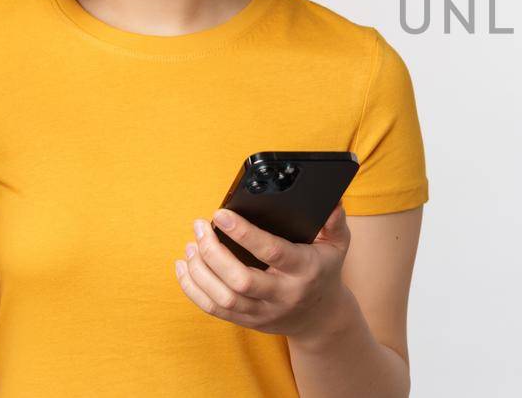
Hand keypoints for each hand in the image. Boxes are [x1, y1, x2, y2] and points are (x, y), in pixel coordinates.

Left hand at [175, 204, 353, 338]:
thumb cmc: (324, 270)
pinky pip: (213, 309)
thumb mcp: (337, 244)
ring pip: (223, 298)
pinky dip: (193, 289)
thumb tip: (332, 200)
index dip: (244, 233)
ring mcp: (263, 312)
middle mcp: (283, 295)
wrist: (321, 316)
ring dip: (200, 271)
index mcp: (304, 270)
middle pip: (240, 280)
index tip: (220, 214)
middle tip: (199, 227)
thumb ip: (334, 221)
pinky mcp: (247, 322)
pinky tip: (184, 267)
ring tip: (191, 245)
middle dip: (213, 253)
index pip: (271, 252)